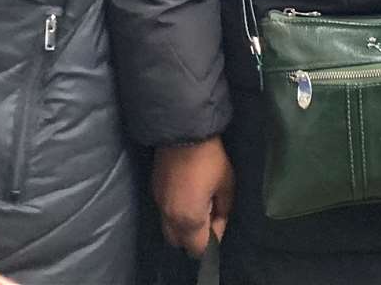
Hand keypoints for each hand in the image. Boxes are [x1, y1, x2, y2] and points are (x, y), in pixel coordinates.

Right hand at [152, 137, 234, 255]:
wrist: (183, 131)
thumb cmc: (209, 159)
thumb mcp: (226, 184)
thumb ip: (224, 209)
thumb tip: (219, 221)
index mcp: (189, 219)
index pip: (198, 249)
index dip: (212, 242)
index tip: (220, 222)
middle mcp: (170, 217)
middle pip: (180, 243)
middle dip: (195, 238)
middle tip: (209, 216)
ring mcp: (158, 204)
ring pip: (169, 229)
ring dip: (183, 226)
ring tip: (198, 205)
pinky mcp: (153, 191)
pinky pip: (164, 214)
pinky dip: (175, 213)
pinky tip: (186, 195)